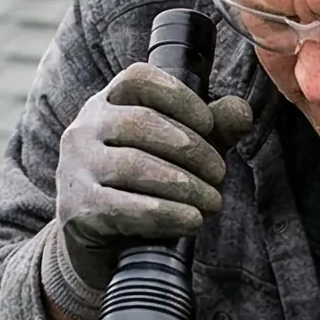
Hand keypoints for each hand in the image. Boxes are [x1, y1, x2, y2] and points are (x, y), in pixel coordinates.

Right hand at [50, 62, 252, 291]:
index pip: (137, 78)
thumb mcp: (179, 153)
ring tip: (213, 202)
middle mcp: (85, 129)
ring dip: (184, 186)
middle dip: (192, 149)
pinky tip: (192, 221)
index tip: (210, 123)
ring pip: (134, 165)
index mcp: (107, 104)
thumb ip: (212, 129)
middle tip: (220, 174)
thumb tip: (242, 112)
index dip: (178, 96)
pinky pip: (126, 207)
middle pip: (141, 122)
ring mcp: (77, 168)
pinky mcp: (78, 209)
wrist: (96, 240)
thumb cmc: (141, 186)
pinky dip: (166, 214)